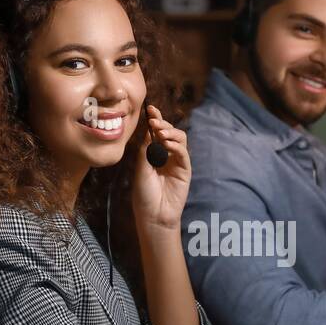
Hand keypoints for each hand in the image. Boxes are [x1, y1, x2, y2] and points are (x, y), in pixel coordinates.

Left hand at [130, 104, 189, 235]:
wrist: (153, 215)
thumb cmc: (144, 195)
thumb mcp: (140, 168)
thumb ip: (146, 149)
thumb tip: (150, 130)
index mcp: (153, 154)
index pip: (156, 133)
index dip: (155, 120)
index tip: (150, 109)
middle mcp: (166, 156)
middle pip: (169, 132)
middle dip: (163, 123)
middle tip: (155, 122)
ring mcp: (177, 162)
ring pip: (180, 138)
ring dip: (170, 132)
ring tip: (161, 133)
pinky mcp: (185, 170)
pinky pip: (183, 153)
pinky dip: (176, 145)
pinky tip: (167, 145)